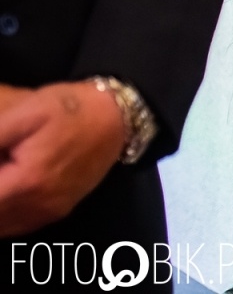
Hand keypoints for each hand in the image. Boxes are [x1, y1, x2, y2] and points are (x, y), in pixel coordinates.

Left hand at [0, 82, 127, 236]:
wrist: (118, 118)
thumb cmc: (71, 109)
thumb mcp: (25, 111)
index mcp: (27, 181)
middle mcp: (38, 205)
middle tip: (1, 160)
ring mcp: (47, 212)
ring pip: (0, 225)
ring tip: (5, 173)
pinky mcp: (55, 212)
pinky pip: (13, 226)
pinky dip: (0, 213)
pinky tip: (5, 189)